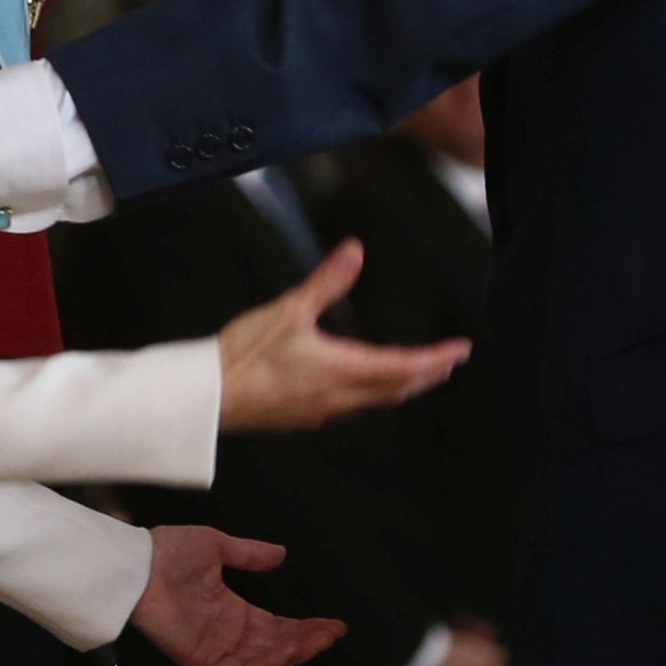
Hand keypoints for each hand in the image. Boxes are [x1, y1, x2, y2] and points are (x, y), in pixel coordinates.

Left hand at [130, 525, 343, 665]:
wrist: (137, 564)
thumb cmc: (168, 551)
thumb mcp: (217, 546)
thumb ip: (248, 554)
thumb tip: (279, 553)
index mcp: (228, 608)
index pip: (272, 625)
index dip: (301, 626)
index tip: (328, 622)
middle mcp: (225, 631)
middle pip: (274, 645)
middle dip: (305, 640)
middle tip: (332, 633)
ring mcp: (214, 647)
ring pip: (263, 659)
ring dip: (292, 651)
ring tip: (318, 640)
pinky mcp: (202, 657)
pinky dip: (266, 662)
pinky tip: (288, 651)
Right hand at [218, 239, 470, 429]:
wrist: (205, 398)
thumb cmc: (244, 355)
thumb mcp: (288, 309)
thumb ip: (326, 282)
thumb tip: (356, 250)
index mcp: (341, 370)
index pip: (403, 367)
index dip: (435, 359)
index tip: (460, 351)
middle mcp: (338, 397)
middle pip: (396, 389)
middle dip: (426, 374)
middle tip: (449, 362)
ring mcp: (320, 410)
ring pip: (375, 401)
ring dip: (402, 386)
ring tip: (417, 373)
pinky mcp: (302, 415)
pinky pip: (352, 406)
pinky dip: (374, 393)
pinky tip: (363, 385)